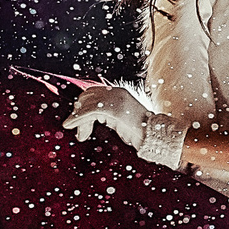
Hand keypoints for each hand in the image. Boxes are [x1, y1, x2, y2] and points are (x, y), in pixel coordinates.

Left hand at [65, 86, 187, 167]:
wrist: (157, 137)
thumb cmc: (141, 133)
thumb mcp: (120, 120)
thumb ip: (107, 116)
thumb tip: (91, 119)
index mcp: (119, 92)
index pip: (93, 91)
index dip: (82, 104)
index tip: (77, 120)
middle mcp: (117, 91)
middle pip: (87, 95)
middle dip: (78, 111)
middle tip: (76, 128)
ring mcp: (116, 99)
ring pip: (86, 104)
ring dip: (77, 118)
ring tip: (79, 134)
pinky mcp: (114, 108)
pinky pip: (89, 111)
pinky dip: (77, 119)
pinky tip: (71, 126)